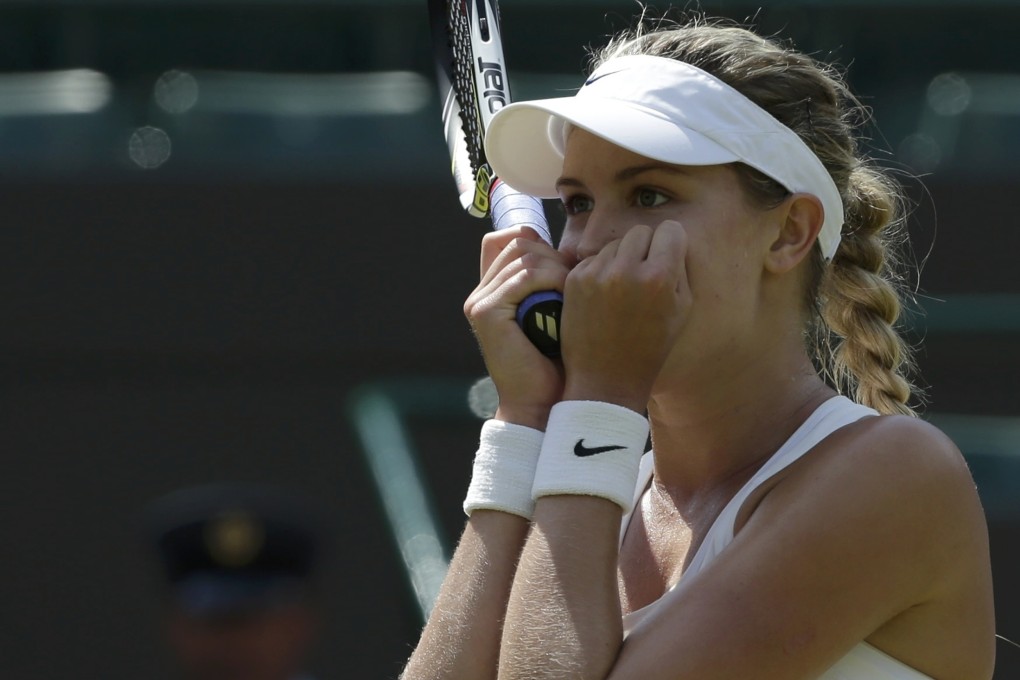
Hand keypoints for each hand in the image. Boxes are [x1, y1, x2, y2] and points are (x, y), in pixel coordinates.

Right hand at [464, 226, 569, 428]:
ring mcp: (479, 301)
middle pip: (519, 242)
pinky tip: (565, 299)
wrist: (545, 405)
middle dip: (554, 256)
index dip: (540, 243)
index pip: (510, 239)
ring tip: (572, 295)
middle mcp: (481, 293)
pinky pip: (523, 276)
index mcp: (494, 290)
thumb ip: (553, 282)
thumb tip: (573, 250)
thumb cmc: (559, 363)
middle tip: (575, 283)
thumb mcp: (558, 313)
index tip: (567, 267)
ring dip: (556, 269)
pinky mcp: (485, 312)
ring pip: (523, 255)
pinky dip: (550, 281)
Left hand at [561, 220, 690, 411]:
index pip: (670, 229)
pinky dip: (600, 271)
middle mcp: (627, 270)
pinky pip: (594, 259)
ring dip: (621, 258)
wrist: (606, 379)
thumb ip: (680, 269)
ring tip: (622, 289)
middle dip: (646, 247)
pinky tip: (603, 296)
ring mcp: (597, 274)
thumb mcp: (681, 310)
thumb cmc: (650, 347)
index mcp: (660, 277)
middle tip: (644, 272)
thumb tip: (672, 238)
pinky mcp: (575, 280)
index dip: (671, 243)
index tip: (667, 255)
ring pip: (615, 243)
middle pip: (641, 231)